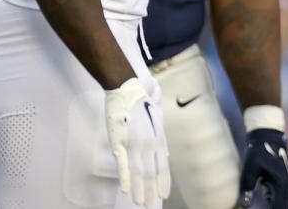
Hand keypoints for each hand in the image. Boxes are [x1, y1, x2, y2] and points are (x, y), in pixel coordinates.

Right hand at [105, 77, 170, 208]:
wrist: (128, 90)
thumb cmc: (142, 104)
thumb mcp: (158, 121)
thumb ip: (161, 139)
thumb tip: (166, 154)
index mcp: (158, 139)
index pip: (163, 166)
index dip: (164, 182)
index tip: (164, 196)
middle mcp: (150, 144)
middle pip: (152, 173)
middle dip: (151, 192)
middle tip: (150, 207)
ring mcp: (135, 144)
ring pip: (139, 172)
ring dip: (139, 190)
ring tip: (139, 203)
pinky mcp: (121, 142)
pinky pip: (124, 164)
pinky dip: (126, 178)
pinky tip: (127, 190)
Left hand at [240, 128, 287, 207]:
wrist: (268, 137)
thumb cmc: (258, 151)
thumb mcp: (250, 168)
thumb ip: (247, 186)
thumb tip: (244, 206)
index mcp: (280, 185)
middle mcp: (285, 188)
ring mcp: (284, 187)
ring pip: (280, 207)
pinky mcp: (279, 186)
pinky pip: (277, 203)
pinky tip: (265, 207)